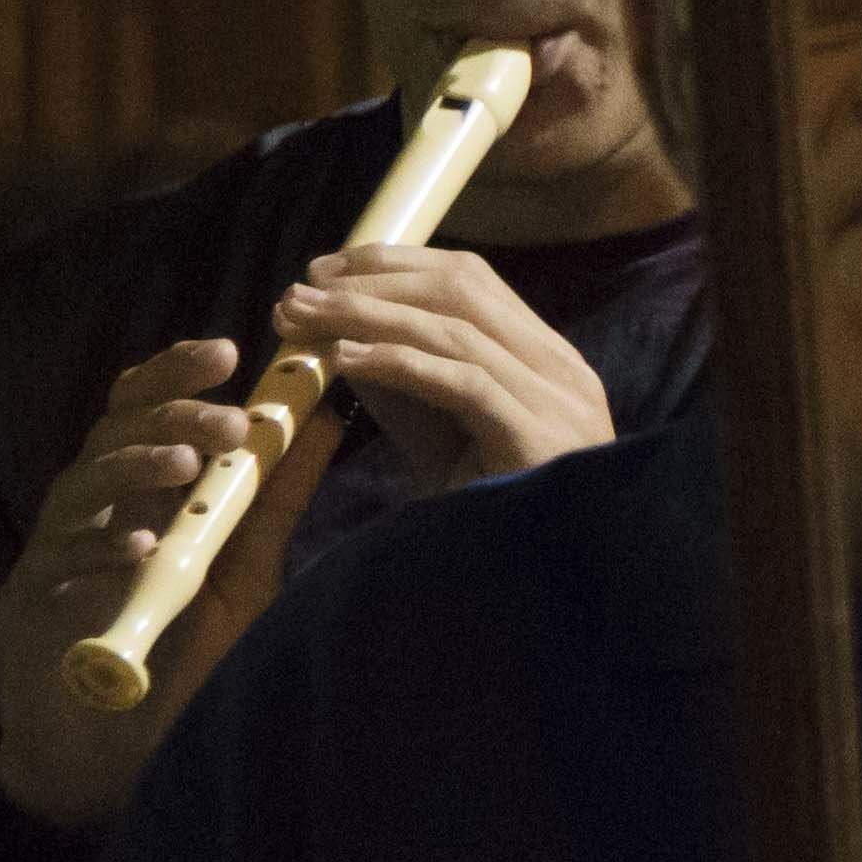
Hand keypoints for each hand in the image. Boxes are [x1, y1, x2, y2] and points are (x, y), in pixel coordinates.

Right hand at [0, 336, 346, 831]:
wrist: (117, 756)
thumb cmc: (180, 657)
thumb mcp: (242, 571)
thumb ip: (272, 501)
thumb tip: (321, 424)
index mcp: (139, 492)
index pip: (145, 409)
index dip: (177, 373)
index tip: (231, 350)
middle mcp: (93, 511)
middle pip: (111, 429)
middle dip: (168, 412)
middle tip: (227, 418)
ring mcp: (54, 552)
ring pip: (80, 483)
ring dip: (136, 466)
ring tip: (188, 463)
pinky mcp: (27, 601)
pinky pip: (57, 560)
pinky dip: (101, 549)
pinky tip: (141, 547)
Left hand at [276, 244, 614, 490]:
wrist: (534, 596)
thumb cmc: (488, 519)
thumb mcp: (439, 438)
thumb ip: (404, 384)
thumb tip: (338, 330)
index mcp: (547, 363)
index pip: (471, 281)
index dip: (390, 266)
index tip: (321, 272)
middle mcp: (563, 371)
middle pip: (463, 289)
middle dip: (371, 281)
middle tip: (299, 291)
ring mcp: (559, 402)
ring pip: (456, 329)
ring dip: (367, 315)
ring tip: (302, 318)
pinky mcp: (540, 437)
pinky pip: (463, 382)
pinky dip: (398, 363)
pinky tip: (344, 359)